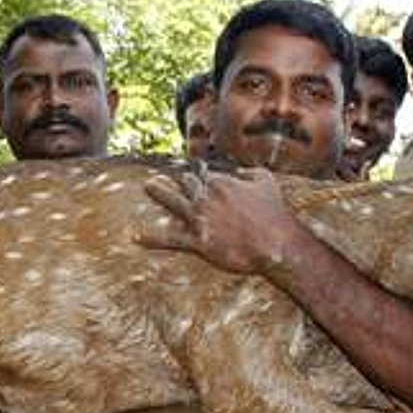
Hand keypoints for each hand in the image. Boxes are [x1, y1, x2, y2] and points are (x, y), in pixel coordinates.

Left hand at [140, 167, 304, 275]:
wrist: (276, 242)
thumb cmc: (274, 212)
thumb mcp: (266, 181)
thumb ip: (250, 171)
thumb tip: (240, 170)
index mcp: (221, 181)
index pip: (202, 172)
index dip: (197, 172)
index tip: (192, 170)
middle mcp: (206, 197)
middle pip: (185, 184)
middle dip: (177, 180)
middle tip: (163, 176)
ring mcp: (200, 219)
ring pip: (173, 202)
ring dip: (159, 193)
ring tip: (147, 186)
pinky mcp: (198, 241)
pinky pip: (170, 239)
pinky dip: (152, 238)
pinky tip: (136, 237)